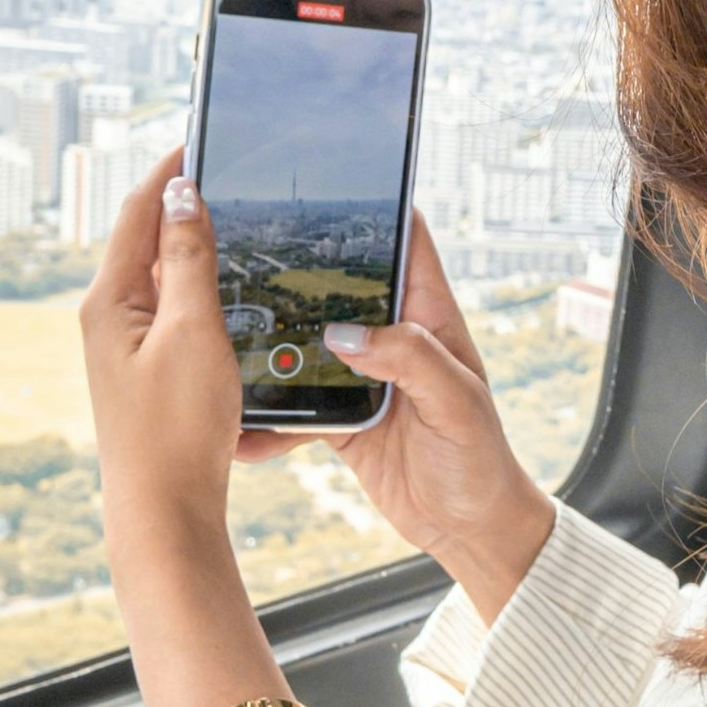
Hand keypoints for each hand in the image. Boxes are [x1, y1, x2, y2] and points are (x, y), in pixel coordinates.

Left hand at [79, 147, 237, 528]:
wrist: (165, 513)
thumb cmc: (178, 427)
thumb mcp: (192, 331)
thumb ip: (187, 259)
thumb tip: (181, 195)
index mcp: (109, 301)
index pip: (137, 212)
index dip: (169, 172)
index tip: (199, 138)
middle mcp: (109, 317)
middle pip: (145, 239)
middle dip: (182, 201)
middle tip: (227, 172)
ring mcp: (126, 345)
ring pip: (161, 274)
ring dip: (192, 243)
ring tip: (235, 218)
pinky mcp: (148, 368)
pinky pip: (172, 307)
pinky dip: (198, 283)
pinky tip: (229, 285)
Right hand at [239, 212, 555, 624]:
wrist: (468, 529)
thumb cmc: (481, 460)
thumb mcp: (457, 403)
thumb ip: (410, 360)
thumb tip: (345, 333)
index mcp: (430, 316)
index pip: (408, 240)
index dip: (381, 204)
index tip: (339, 177)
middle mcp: (392, 335)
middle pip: (342, 281)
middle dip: (301, 261)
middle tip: (250, 240)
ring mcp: (362, 373)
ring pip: (308, 338)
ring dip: (272, 337)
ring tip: (225, 323)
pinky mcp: (340, 415)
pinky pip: (296, 402)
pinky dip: (268, 412)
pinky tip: (238, 422)